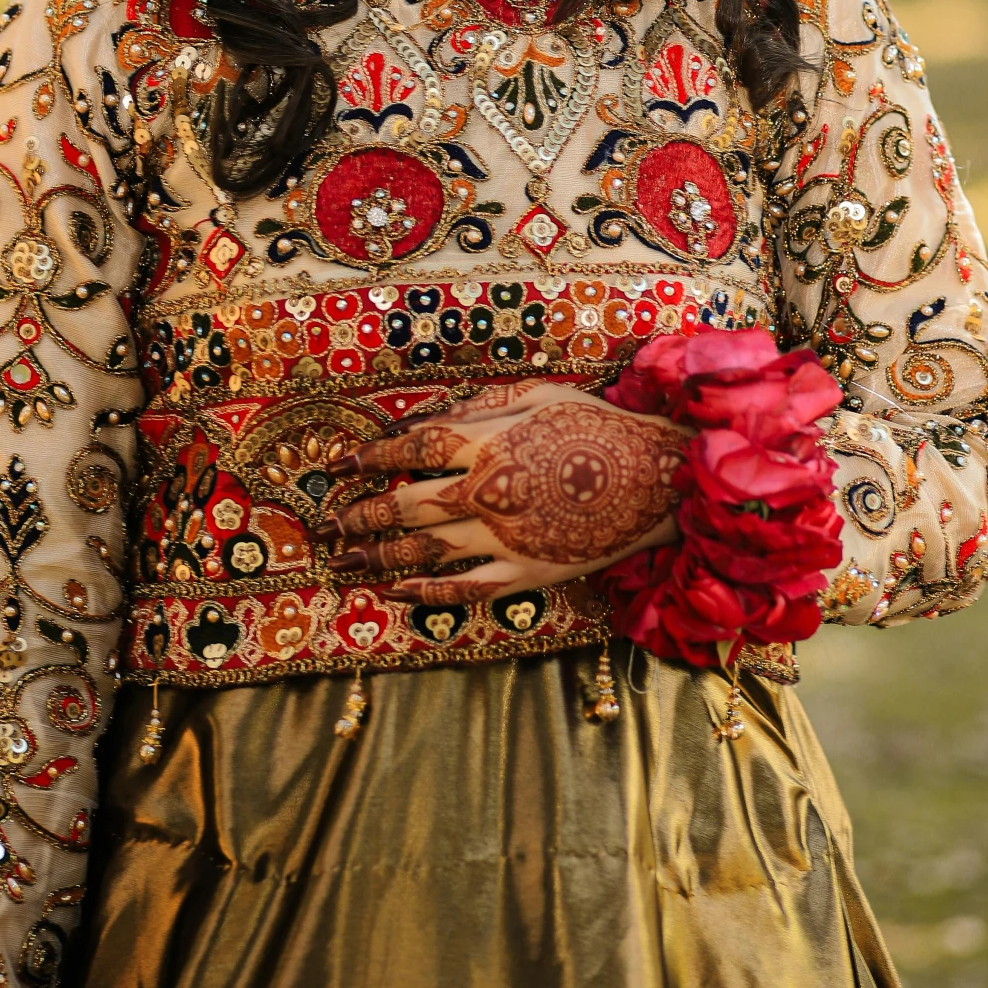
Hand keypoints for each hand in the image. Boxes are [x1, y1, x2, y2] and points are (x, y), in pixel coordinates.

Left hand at [322, 379, 682, 602]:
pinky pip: (464, 590)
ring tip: (344, 559)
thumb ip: (486, 403)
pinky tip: (395, 592)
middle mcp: (486, 493)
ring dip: (377, 555)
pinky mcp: (523, 574)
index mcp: (488, 444)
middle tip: (329, 523)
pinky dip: (425, 593)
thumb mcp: (542, 394)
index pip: (413, 449)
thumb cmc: (601, 428)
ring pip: (424, 551)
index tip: (343, 464)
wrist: (658, 480)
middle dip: (361, 514)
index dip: (372, 456)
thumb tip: (438, 413)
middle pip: (406, 505)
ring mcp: (502, 539)